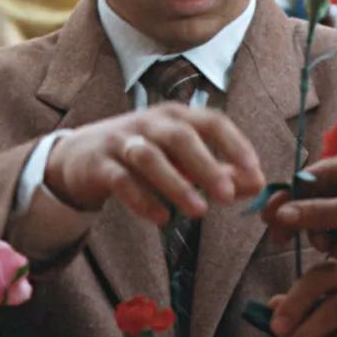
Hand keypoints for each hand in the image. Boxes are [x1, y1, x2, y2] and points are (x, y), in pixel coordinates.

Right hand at [44, 104, 265, 224]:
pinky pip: (121, 181)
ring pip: (150, 157)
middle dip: (207, 165)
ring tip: (199, 211)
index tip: (255, 172)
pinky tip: (161, 218)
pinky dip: (142, 200)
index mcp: (175, 117)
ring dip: (176, 184)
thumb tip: (257, 184)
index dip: (235, 144)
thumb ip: (218, 170)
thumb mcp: (180, 159)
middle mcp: (150, 123)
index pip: (211, 121)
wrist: (79, 156)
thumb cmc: (141, 155)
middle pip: (181, 137)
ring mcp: (122, 142)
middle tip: (228, 196)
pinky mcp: (100, 165)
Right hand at [263, 155, 336, 260]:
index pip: (307, 180)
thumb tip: (280, 214)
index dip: (286, 199)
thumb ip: (315, 213)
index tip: (267, 219)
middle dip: (304, 221)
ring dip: (325, 235)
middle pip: (315, 199)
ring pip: (329, 218)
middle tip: (282, 242)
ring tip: (334, 248)